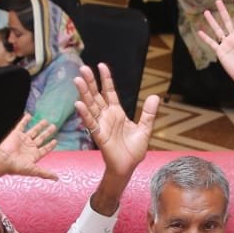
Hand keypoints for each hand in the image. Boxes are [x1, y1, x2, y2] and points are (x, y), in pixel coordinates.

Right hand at [0, 113, 58, 178]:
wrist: (4, 160)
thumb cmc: (18, 167)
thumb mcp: (34, 170)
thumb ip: (46, 173)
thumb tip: (57, 179)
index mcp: (34, 155)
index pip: (44, 149)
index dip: (50, 145)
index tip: (56, 140)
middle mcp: (29, 147)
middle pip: (41, 138)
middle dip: (47, 133)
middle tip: (54, 126)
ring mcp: (23, 140)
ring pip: (33, 131)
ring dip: (39, 126)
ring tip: (46, 121)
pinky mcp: (16, 134)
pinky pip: (21, 125)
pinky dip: (25, 120)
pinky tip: (29, 115)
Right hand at [73, 63, 158, 178]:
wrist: (128, 167)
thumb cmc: (134, 150)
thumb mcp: (145, 129)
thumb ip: (149, 113)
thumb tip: (155, 96)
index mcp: (117, 113)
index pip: (109, 92)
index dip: (106, 79)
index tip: (101, 65)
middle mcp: (107, 116)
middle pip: (97, 96)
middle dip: (91, 82)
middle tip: (83, 68)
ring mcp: (101, 125)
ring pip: (91, 106)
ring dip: (84, 94)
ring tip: (78, 80)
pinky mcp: (99, 136)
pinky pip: (91, 123)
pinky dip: (84, 114)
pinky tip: (78, 103)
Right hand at [197, 0, 233, 88]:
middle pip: (227, 21)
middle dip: (223, 11)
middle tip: (218, 0)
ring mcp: (227, 44)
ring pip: (218, 29)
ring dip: (212, 21)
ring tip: (206, 12)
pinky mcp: (220, 52)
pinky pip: (212, 43)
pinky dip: (205, 38)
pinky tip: (199, 31)